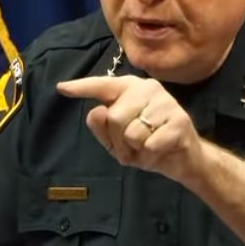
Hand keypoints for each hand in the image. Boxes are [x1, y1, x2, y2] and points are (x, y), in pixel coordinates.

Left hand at [56, 75, 204, 182]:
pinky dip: (151, 155)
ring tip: (149, 147)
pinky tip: (161, 150)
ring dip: (137, 150)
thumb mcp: (117, 141)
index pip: (102, 86)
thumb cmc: (147, 144)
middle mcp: (147, 88)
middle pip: (114, 116)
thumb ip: (102, 127)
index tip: (61, 87)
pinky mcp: (179, 120)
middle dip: (119, 141)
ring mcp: (166, 102)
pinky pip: (150, 144)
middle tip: (134, 147)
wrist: (183, 160)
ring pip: (132, 133)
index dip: (81, 87)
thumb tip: (97, 110)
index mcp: (130, 88)